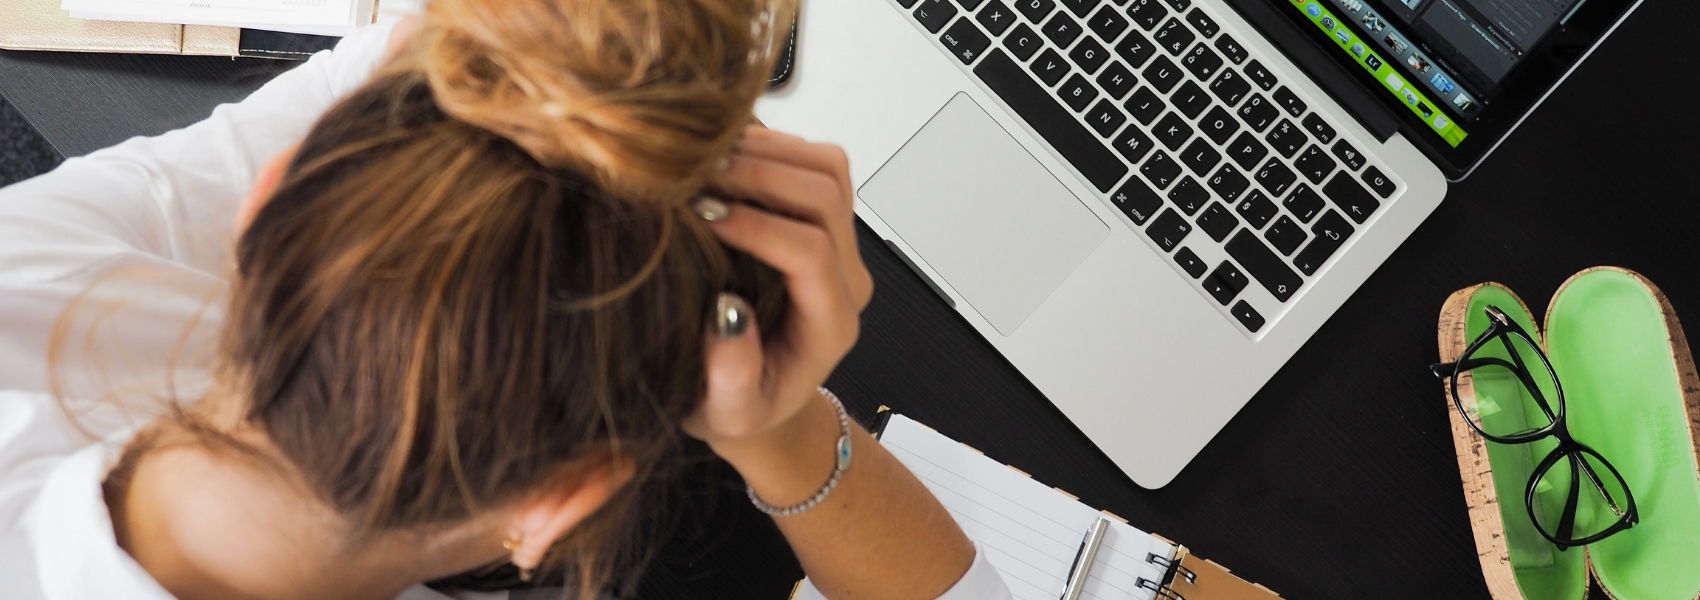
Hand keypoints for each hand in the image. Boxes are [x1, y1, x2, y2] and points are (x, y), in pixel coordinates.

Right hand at [683, 127, 873, 456]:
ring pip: (827, 167)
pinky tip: (719, 157)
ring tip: (704, 160)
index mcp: (830, 324)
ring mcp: (839, 243)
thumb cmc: (738, 406)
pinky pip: (813, 161)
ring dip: (767, 152)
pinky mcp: (822, 218)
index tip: (702, 216)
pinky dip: (769, 146)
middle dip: (760, 175)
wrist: (757, 395)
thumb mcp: (727, 412)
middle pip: (826, 196)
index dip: (758, 226)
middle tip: (696, 176)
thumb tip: (727, 313)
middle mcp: (846, 277)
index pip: (811, 253)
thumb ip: (732, 376)